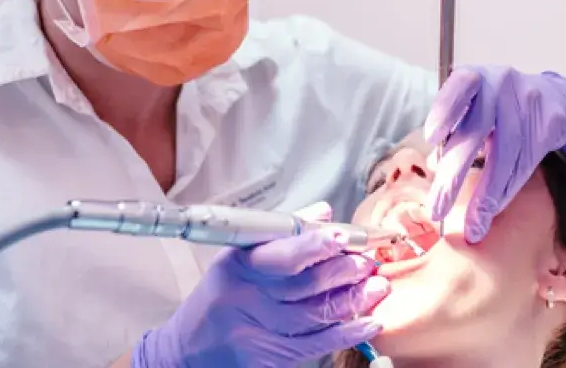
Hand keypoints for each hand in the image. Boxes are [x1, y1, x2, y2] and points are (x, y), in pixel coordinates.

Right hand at [132, 202, 388, 367]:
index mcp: (239, 266)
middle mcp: (247, 298)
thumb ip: (283, 233)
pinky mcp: (269, 357)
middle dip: (344, 271)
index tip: (344, 236)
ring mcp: (257, 331)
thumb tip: (323, 212)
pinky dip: (347, 332)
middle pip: (304, 284)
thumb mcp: (238, 258)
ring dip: (353, 300)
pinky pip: (316, 344)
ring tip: (378, 286)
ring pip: (315, 314)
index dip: (315, 245)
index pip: (281, 254)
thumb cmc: (220, 296)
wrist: (187, 351)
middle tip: (370, 262)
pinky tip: (369, 321)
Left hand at [424, 66, 565, 242]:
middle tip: (437, 209)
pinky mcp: (546, 125)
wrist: (553, 98)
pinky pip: (524, 165)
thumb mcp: (474, 106)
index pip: (459, 87)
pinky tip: (491, 212)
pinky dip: (505, 192)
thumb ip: (454, 130)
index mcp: (475, 78)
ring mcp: (526, 105)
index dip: (445, 110)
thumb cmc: (499, 104)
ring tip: (472, 226)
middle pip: (477, 132)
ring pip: (504, 157)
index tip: (431, 137)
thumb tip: (434, 164)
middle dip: (454, 176)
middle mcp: (500, 86)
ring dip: (486, 196)